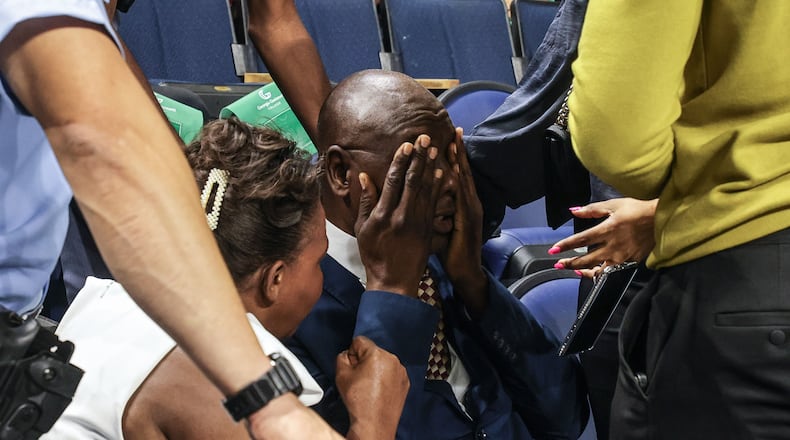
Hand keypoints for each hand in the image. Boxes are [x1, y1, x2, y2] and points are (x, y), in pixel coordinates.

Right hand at [336, 336, 408, 439]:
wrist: (374, 424)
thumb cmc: (359, 402)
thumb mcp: (341, 375)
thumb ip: (342, 357)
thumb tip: (348, 354)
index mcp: (377, 354)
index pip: (359, 341)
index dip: (352, 354)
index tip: (352, 368)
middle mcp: (393, 359)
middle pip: (372, 352)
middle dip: (364, 362)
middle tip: (359, 380)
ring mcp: (401, 371)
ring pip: (382, 363)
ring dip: (375, 370)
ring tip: (369, 388)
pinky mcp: (405, 382)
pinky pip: (391, 373)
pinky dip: (384, 379)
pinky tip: (378, 391)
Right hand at [355, 135, 442, 295]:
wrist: (394, 281)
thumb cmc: (374, 254)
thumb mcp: (362, 229)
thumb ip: (366, 202)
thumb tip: (365, 177)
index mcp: (384, 215)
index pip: (394, 181)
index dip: (400, 161)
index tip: (406, 145)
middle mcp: (402, 216)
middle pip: (412, 181)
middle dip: (418, 157)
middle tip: (424, 138)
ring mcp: (418, 223)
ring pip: (426, 189)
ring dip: (431, 167)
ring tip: (435, 149)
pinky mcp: (428, 229)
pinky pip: (435, 203)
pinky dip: (439, 187)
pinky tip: (443, 173)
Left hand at [440, 128, 487, 315]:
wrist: (465, 272)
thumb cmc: (450, 251)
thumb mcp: (440, 226)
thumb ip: (435, 210)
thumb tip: (421, 198)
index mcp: (462, 204)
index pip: (457, 175)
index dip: (454, 157)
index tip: (449, 138)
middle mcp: (470, 204)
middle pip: (463, 172)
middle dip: (459, 152)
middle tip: (455, 130)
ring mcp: (471, 211)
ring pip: (464, 181)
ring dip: (459, 161)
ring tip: (455, 143)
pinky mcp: (469, 221)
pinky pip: (462, 197)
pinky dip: (458, 182)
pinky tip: (453, 170)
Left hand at [550, 198, 656, 277]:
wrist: (661, 219)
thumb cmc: (637, 209)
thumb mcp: (614, 205)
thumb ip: (592, 210)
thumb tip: (574, 211)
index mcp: (608, 230)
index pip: (581, 239)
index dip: (565, 246)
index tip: (553, 251)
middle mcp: (613, 246)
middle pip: (587, 259)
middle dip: (570, 263)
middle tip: (558, 264)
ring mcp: (623, 256)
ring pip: (600, 270)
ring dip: (585, 271)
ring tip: (575, 270)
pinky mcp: (631, 261)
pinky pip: (613, 271)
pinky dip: (602, 273)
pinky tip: (595, 271)